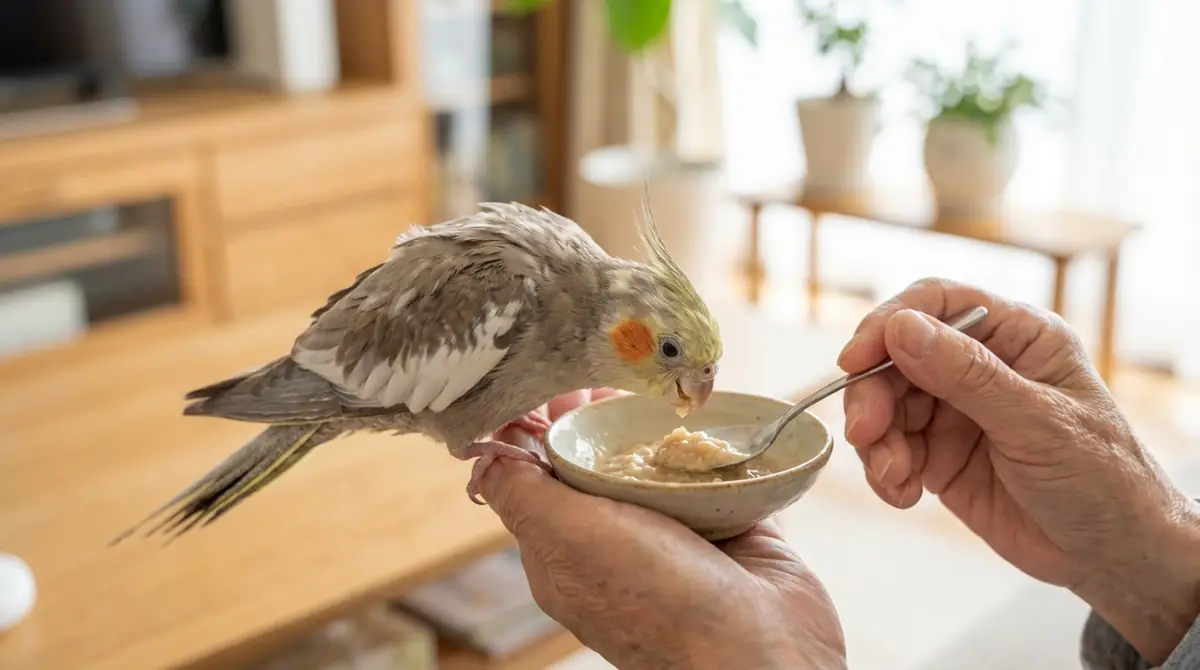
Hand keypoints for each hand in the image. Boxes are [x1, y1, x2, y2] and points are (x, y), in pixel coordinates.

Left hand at [485, 389, 846, 669]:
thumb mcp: (571, 540)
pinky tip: (709, 414)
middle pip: (601, 464)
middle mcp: (620, 545)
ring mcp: (678, 539)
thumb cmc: (660, 602)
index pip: (540, 477)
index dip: (541, 426)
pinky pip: (719, 475)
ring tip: (657, 378)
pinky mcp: (734, 530)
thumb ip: (524, 495)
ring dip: (659, 426)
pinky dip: (716, 448)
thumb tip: (481, 457)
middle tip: (608, 363)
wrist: (765, 650)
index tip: (551, 376)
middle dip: (601, 415)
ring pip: (660, 467)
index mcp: (567, 552)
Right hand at [839, 278, 1199, 663]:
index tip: (855, 361)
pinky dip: (885, 472)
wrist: (1112, 556)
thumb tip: (902, 329)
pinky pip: (889, 449)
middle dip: (873, 396)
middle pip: (896, 357)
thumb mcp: (1037, 422)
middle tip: (866, 434)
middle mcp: (980, 365)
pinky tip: (905, 495)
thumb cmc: (1103, 479)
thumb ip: (967, 375)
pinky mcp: (939, 454)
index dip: (887, 324)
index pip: (936, 304)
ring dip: (877, 442)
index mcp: (1016, 336)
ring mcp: (956, 410)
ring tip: (895, 478)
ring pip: (885, 405)